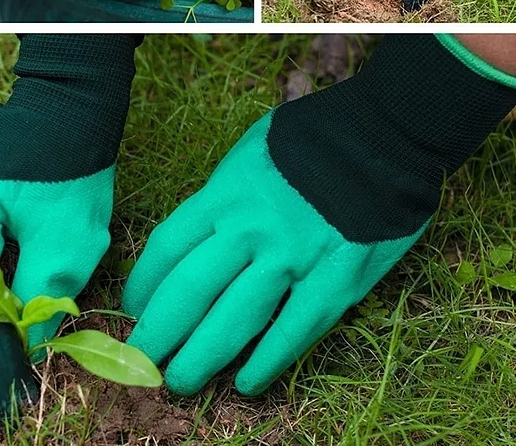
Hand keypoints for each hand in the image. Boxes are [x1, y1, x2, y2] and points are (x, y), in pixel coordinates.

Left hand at [123, 35, 515, 395]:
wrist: (381, 134)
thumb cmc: (309, 138)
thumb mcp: (249, 151)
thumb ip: (221, 194)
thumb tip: (198, 234)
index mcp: (224, 194)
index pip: (168, 248)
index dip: (144, 285)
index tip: (134, 308)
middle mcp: (249, 228)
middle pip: (190, 292)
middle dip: (159, 333)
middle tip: (142, 360)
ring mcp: (293, 256)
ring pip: (236, 319)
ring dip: (202, 356)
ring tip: (181, 380)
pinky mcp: (337, 278)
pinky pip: (296, 330)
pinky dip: (269, 361)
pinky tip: (247, 382)